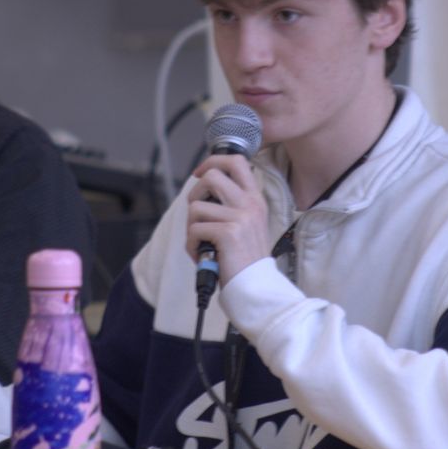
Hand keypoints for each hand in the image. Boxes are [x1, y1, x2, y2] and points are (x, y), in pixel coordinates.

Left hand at [186, 153, 269, 283]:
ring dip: (191, 227)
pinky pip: (194, 230)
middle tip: (197, 214)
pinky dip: (191, 245)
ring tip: (202, 242)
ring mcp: (240, 217)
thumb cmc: (246, 259)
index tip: (200, 173)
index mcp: (255, 199)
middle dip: (194, 194)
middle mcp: (250, 203)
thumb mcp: (247, 224)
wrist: (256, 286)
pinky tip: (202, 254)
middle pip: (211, 176)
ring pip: (196, 206)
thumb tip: (202, 191)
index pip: (236, 161)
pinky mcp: (228, 233)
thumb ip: (232, 204)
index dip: (213, 161)